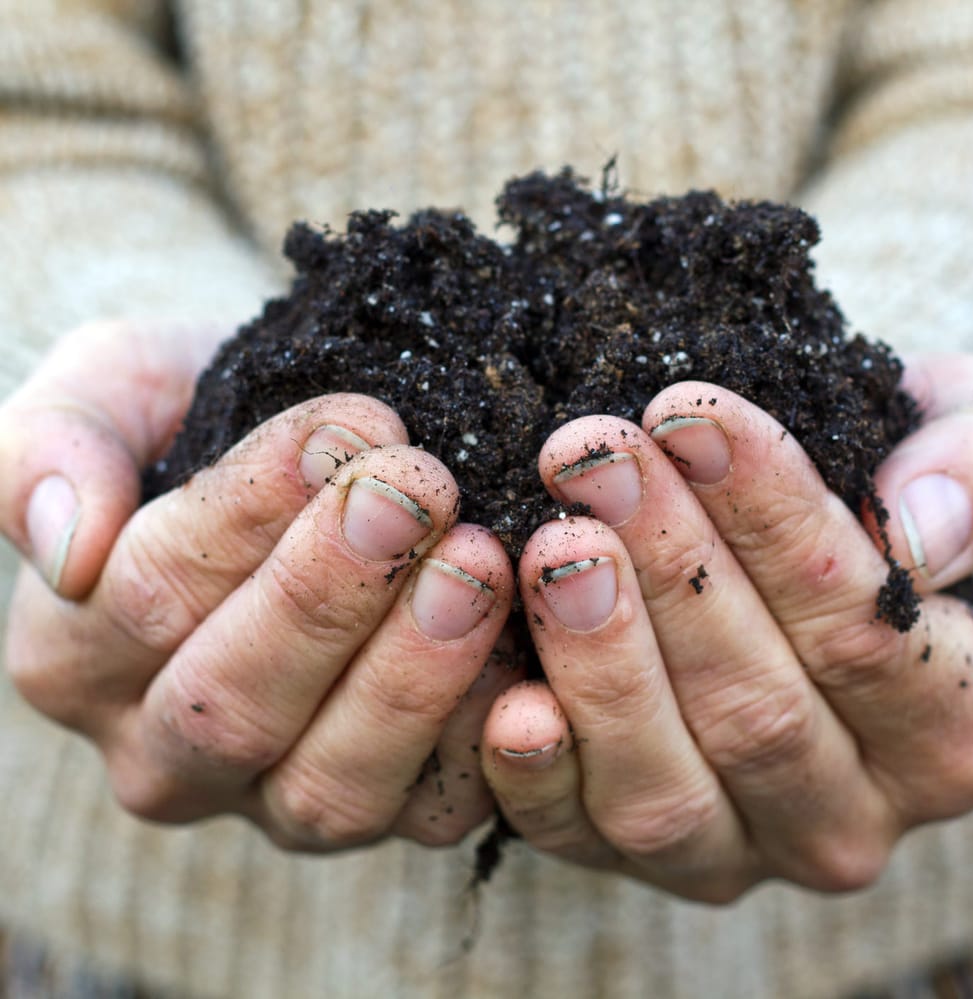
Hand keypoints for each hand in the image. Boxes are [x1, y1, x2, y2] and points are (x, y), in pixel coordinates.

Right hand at [2, 321, 516, 849]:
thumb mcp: (109, 393)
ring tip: (478, 563)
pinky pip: (429, 808)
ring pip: (330, 783)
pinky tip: (526, 653)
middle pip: (234, 705)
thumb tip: (65, 540)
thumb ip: (51, 448)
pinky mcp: (382, 810)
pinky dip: (480, 738)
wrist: (296, 461)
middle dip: (333, 594)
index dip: (248, 514)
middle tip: (419, 494)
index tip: (345, 429)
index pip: (146, 597)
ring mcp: (276, 797)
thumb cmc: (198, 418)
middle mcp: (167, 753)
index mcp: (75, 655)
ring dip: (412, 673)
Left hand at [482, 353, 972, 900]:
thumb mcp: (969, 458)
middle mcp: (845, 817)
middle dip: (668, 570)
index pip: (864, 631)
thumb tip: (920, 529)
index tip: (690, 415)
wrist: (795, 574)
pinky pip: (575, 834)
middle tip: (593, 459)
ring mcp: (732, 851)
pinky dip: (536, 774)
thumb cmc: (880, 510)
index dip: (772, 519)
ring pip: (665, 785)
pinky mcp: (626, 853)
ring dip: (601, 659)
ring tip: (553, 542)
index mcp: (949, 729)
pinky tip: (507, 694)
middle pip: (755, 708)